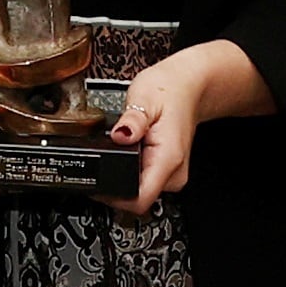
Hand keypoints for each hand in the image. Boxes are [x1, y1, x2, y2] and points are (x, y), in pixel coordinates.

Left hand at [105, 47, 221, 215]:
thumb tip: (119, 135)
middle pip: (137, 198)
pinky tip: (131, 150)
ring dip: (123, 177)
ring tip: (122, 149)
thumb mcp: (145, 97)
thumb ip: (132, 119)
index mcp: (168, 159)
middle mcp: (174, 173)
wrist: (189, 86)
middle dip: (115, 184)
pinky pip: (144, 181)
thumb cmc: (169, 89)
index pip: (139, 200)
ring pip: (140, 191)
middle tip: (105, 157)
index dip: (114, 198)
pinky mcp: (168, 171)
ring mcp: (172, 174)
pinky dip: (131, 170)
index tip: (96, 186)